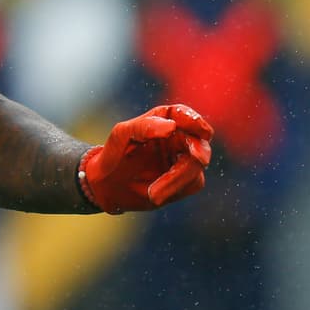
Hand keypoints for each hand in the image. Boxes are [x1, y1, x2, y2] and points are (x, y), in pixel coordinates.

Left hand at [79, 104, 212, 213]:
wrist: (108, 184)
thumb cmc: (115, 153)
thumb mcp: (122, 134)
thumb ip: (145, 126)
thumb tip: (172, 127)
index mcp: (163, 120)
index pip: (182, 114)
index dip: (193, 120)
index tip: (200, 130)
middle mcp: (178, 137)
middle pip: (198, 141)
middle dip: (198, 152)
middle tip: (196, 158)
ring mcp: (184, 159)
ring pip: (196, 165)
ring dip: (177, 179)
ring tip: (153, 194)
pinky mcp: (187, 180)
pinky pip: (193, 183)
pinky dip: (175, 189)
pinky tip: (155, 195)